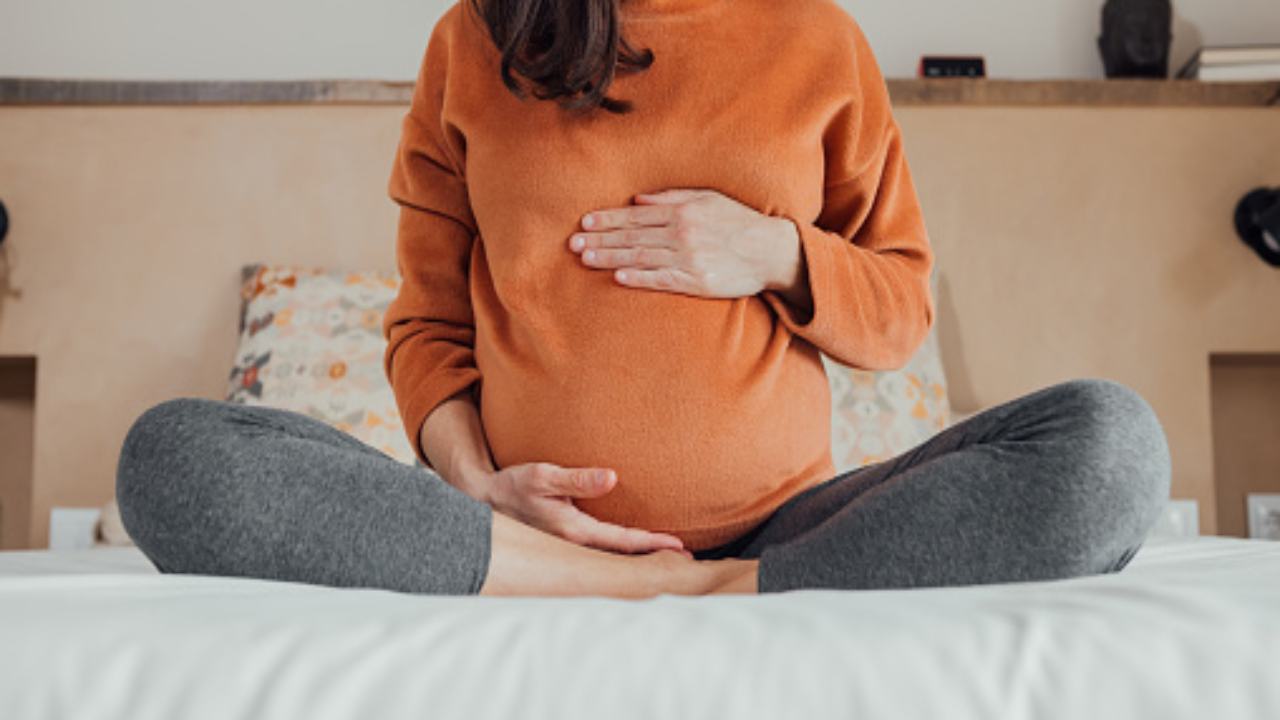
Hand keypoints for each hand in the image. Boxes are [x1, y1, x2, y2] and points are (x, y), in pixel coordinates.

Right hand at [478, 462, 689, 555]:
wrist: (485, 501)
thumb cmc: (514, 486)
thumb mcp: (543, 475)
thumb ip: (578, 478)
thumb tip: (612, 478)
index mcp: (574, 530)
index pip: (622, 540)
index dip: (652, 543)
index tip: (680, 547)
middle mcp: (574, 544)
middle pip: (622, 555)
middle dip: (653, 557)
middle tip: (687, 561)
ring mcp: (570, 547)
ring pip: (612, 555)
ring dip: (640, 556)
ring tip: (668, 556)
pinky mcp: (566, 541)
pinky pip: (601, 550)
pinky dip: (622, 551)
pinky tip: (633, 549)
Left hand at [568, 188, 809, 306]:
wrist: (772, 251)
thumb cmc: (739, 222)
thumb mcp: (708, 199)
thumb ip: (672, 197)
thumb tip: (637, 198)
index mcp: (683, 211)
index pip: (636, 215)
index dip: (608, 219)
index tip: (584, 224)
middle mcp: (682, 232)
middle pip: (633, 235)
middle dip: (600, 239)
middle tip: (572, 244)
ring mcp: (689, 258)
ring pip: (641, 256)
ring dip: (611, 257)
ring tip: (586, 259)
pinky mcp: (697, 280)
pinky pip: (662, 279)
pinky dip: (639, 277)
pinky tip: (619, 276)